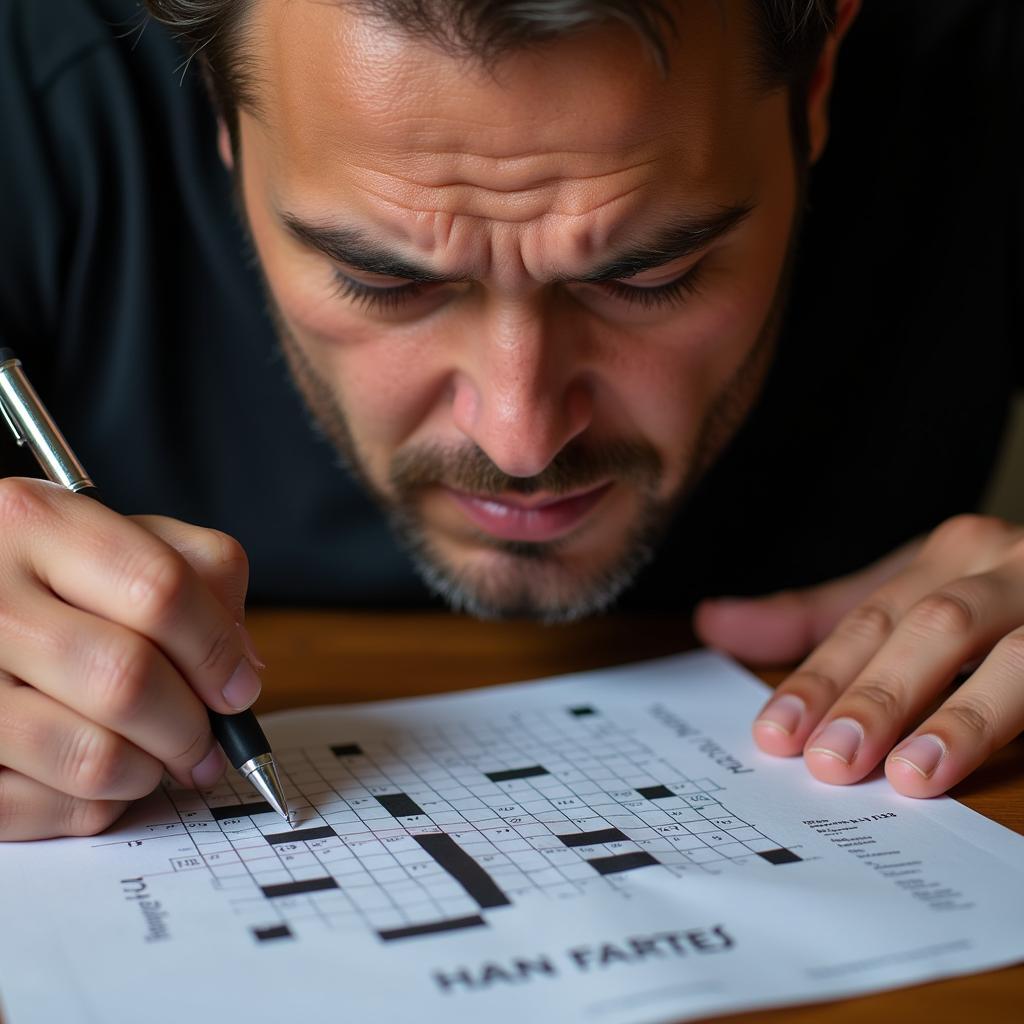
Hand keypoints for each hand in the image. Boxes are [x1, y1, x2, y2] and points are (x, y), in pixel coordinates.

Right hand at [0, 478, 260, 839]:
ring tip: (152, 759)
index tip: (239, 687)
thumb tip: (241, 667)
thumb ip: (198, 574)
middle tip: (208, 745)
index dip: (217, 649)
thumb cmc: (54, 575)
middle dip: (191, 727)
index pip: (158, 589)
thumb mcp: (120, 538)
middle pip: (127, 679)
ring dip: (146, 771)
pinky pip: (41, 808)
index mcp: (33, 522)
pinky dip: (92, 806)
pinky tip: (96, 778)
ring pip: (90, 756)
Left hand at [694, 515, 1023, 795]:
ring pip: (1019, 656)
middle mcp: (1010, 565)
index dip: (822, 677)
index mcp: (953, 552)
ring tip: (912, 773)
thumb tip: (713, 622)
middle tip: (829, 760)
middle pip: (934, 629)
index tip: (775, 735)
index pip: (870, 618)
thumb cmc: (1003, 594)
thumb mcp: (914, 593)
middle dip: (880, 695)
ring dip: (966, 716)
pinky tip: (1020, 766)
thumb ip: (822, 617)